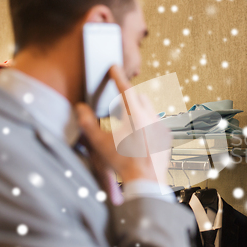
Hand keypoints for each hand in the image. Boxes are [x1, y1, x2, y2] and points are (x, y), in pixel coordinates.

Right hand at [76, 65, 169, 183]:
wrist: (145, 180)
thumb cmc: (122, 162)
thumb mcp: (100, 143)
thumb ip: (88, 123)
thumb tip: (79, 108)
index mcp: (135, 116)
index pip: (125, 89)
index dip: (118, 76)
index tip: (114, 66)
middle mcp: (151, 118)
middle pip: (138, 97)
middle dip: (128, 97)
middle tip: (117, 108)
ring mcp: (161, 126)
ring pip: (149, 109)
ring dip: (137, 111)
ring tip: (127, 126)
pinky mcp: (166, 135)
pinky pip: (156, 122)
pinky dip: (146, 124)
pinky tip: (138, 137)